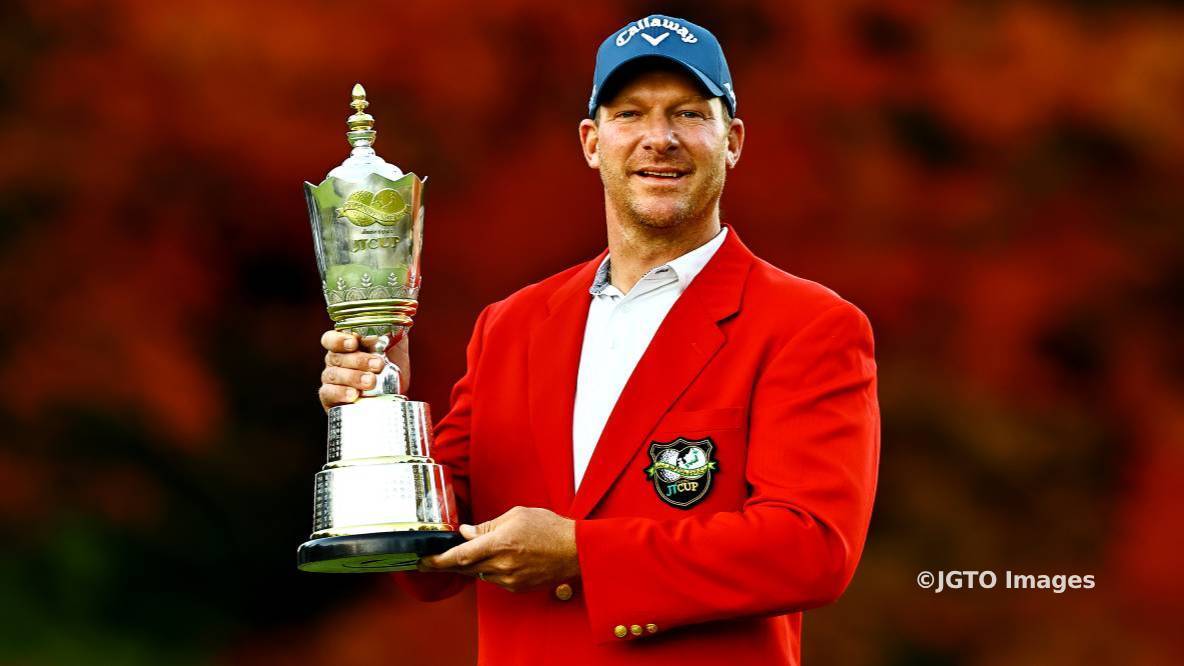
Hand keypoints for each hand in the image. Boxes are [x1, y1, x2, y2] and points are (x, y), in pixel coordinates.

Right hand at [318, 330, 410, 411]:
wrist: (395, 395)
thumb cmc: (391, 368)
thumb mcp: (395, 348)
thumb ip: (391, 334)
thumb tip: (388, 325)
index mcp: (345, 346)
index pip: (331, 339)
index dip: (339, 340)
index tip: (354, 343)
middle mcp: (335, 361)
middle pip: (336, 357)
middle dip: (358, 361)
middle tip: (378, 365)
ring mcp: (331, 381)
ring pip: (334, 375)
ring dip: (353, 378)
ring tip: (371, 382)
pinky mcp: (331, 399)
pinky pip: (329, 394)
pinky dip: (341, 393)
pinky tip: (354, 395)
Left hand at [418, 506, 579, 591]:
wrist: (575, 550)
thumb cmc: (549, 528)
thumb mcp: (516, 516)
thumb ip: (487, 526)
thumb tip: (466, 532)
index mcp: (499, 544)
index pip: (460, 556)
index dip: (438, 561)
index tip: (423, 561)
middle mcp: (502, 565)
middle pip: (465, 568)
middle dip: (449, 563)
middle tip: (434, 559)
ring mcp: (509, 579)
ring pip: (479, 573)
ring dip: (474, 563)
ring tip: (483, 549)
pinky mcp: (516, 587)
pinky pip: (494, 578)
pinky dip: (490, 568)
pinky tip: (502, 557)